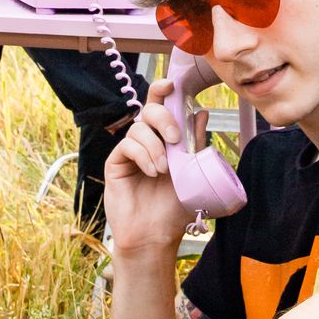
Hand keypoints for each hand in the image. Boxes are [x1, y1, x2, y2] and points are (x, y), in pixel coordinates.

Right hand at [104, 80, 201, 253]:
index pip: (161, 106)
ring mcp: (129, 151)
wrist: (156, 235)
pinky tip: (151, 172)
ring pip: (138, 128)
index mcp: (164, 138)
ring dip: (155, 146)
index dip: (163, 90)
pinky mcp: (115, 162)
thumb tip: (202, 112)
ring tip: (163, 170)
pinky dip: (143, 155)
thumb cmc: (174, 206)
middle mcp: (146, 140)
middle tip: (175, 138)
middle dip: (163, 117)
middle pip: (148, 109)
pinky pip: (127, 145)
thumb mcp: (192, 171)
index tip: (171, 84)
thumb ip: (195, 142)